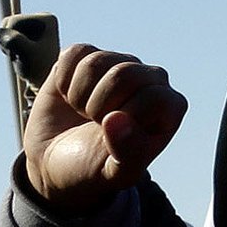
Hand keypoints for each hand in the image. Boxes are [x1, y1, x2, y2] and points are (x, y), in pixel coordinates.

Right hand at [22, 46, 185, 212]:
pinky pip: (74, 54)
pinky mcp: (88, 56)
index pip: (154, 97)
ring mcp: (120, 63)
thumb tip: (115, 119)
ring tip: (84, 112)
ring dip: (79, 95)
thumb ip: (128, 152)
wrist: (57, 161)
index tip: (114, 137)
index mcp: (170, 106)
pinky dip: (63, 80)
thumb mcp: (117, 173)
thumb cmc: (95, 167)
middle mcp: (151, 79)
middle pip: (124, 74)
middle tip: (95, 123)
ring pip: (96, 62)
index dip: (124, 120)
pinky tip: (70, 96)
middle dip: (98, 106)